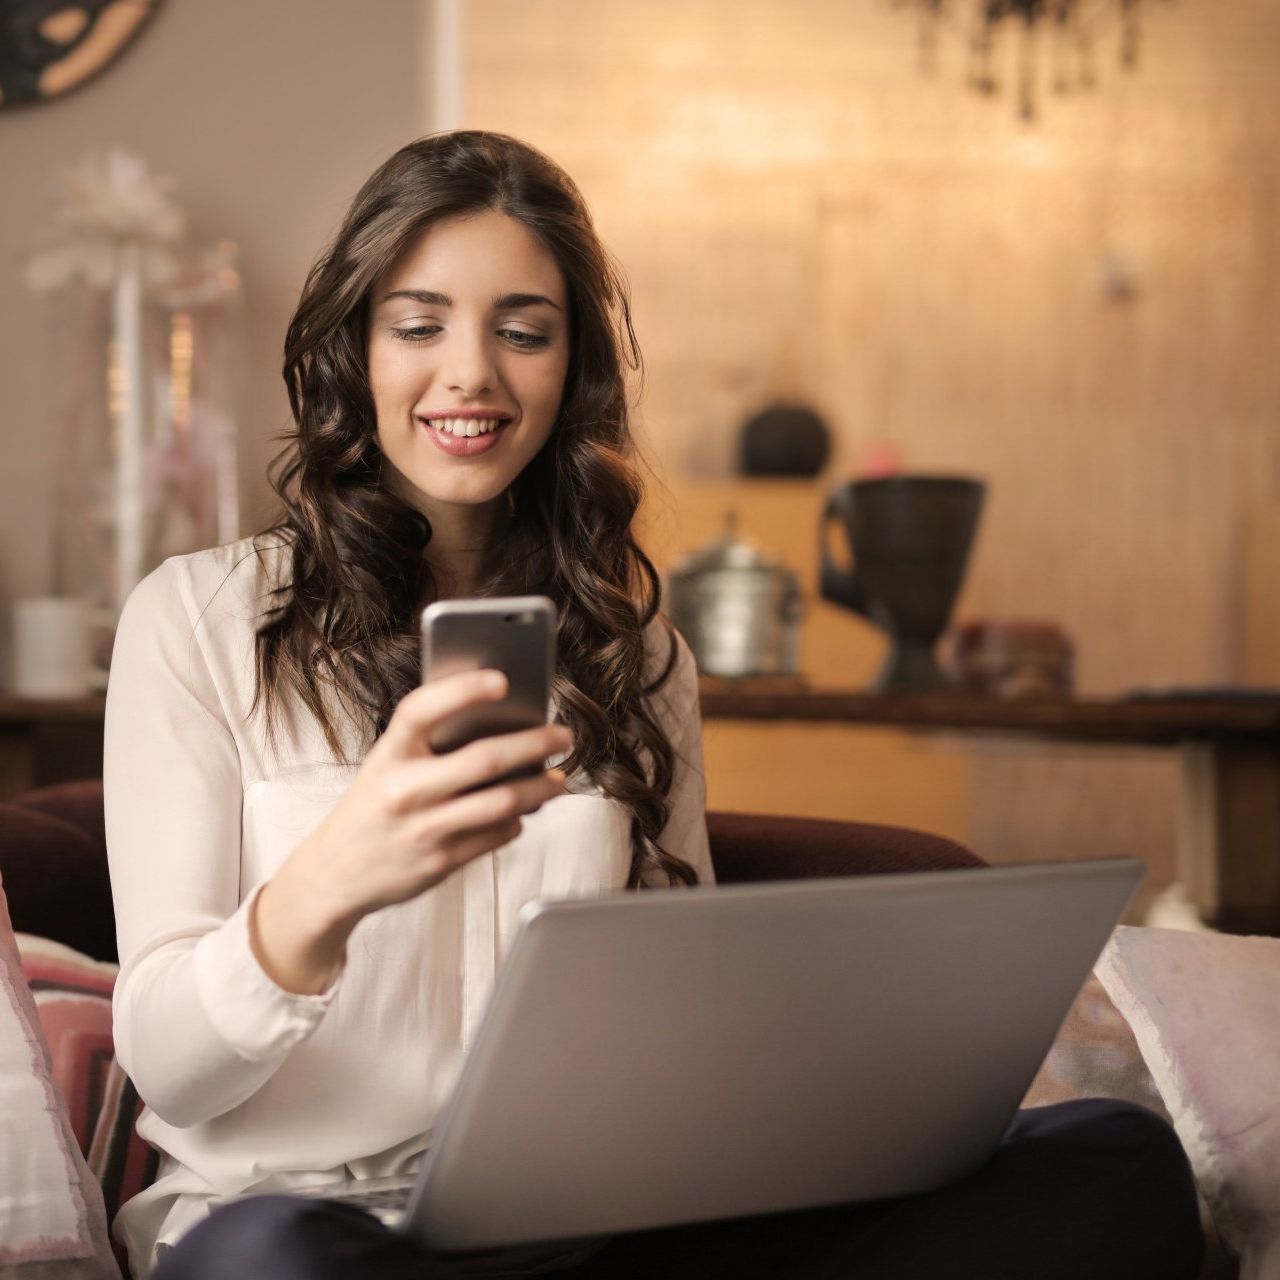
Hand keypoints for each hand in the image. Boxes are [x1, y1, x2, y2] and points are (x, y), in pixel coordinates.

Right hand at [252, 670, 569, 991]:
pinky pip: (496, 835)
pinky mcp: (440, 862)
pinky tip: (523, 811)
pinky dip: (517, 819)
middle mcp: (404, 790)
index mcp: (388, 755)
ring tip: (558, 779)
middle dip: (535, 744)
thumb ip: (428, 744)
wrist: (335, 874)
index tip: (502, 679)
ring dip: (540, 788)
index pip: (423, 710)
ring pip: (502, 802)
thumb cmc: (372, 807)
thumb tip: (499, 721)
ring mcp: (423, 830)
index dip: (463, 690)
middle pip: (484, 760)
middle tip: (563, 736)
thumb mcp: (385, 765)